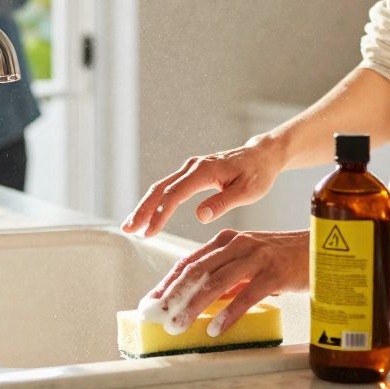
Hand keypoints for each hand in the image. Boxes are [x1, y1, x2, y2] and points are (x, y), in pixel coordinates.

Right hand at [122, 136, 286, 236]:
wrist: (261, 156)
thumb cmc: (258, 174)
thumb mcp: (248, 192)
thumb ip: (223, 203)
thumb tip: (200, 216)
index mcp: (204, 171)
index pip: (175, 194)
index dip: (160, 214)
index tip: (150, 232)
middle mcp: (192, 166)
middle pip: (160, 188)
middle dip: (142, 210)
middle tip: (128, 229)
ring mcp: (190, 168)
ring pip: (160, 187)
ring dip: (144, 206)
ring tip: (131, 226)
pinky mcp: (191, 173)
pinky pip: (168, 188)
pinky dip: (155, 202)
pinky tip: (148, 216)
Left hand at [145, 229, 307, 336]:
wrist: (322, 250)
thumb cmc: (282, 259)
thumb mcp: (249, 262)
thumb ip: (225, 277)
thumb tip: (198, 301)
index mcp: (227, 240)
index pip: (189, 261)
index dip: (167, 282)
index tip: (151, 301)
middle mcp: (238, 245)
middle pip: (197, 271)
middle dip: (174, 296)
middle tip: (158, 317)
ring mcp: (256, 257)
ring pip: (216, 282)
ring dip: (194, 306)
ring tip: (179, 325)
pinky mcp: (274, 273)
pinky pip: (246, 295)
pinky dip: (228, 313)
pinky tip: (215, 328)